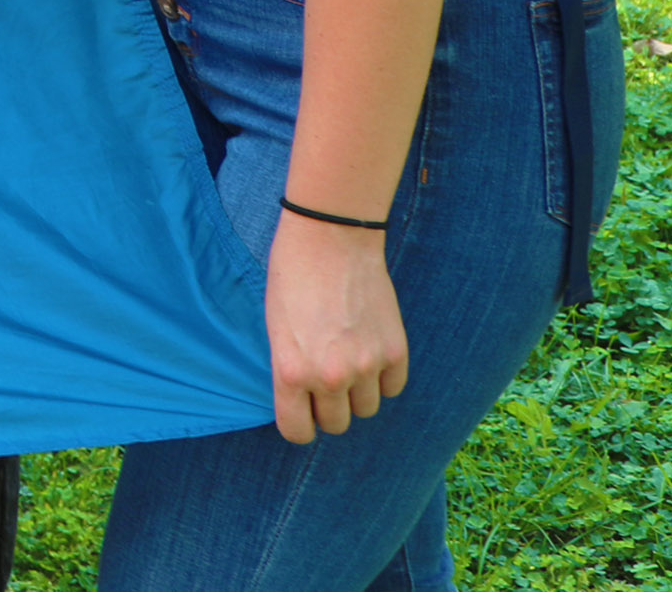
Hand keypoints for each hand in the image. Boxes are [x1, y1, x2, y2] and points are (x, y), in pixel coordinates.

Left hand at [263, 210, 408, 442]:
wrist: (330, 239)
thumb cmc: (291, 278)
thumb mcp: (275, 329)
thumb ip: (290, 370)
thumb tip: (303, 403)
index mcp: (291, 371)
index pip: (298, 431)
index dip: (300, 425)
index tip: (303, 416)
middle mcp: (329, 376)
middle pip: (336, 424)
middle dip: (329, 408)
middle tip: (324, 382)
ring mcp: (366, 366)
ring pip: (367, 409)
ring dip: (358, 393)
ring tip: (347, 361)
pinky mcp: (395, 352)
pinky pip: (392, 388)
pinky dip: (383, 377)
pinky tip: (369, 352)